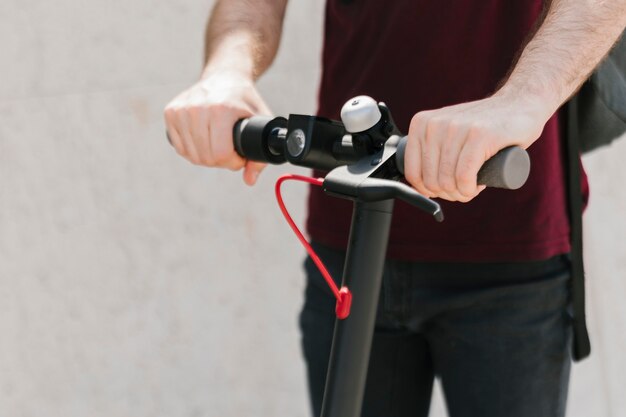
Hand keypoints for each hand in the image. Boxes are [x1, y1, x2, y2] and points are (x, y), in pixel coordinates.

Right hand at [164, 71, 270, 184]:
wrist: (225, 75)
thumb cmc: (245, 100)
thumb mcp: (261, 122)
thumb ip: (260, 154)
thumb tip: (250, 180)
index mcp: (221, 109)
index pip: (221, 154)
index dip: (233, 162)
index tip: (240, 156)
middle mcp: (197, 108)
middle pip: (206, 157)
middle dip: (221, 162)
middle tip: (230, 153)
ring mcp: (181, 109)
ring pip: (191, 155)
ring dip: (207, 158)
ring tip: (219, 147)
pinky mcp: (170, 112)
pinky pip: (180, 148)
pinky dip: (193, 152)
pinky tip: (205, 143)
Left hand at [403, 93, 551, 201]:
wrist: (520, 104)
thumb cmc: (483, 125)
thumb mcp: (446, 131)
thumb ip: (429, 148)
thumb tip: (417, 184)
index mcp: (422, 124)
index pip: (412, 173)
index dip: (427, 190)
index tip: (443, 190)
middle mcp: (435, 124)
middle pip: (431, 180)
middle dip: (448, 194)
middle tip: (464, 189)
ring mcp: (457, 128)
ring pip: (448, 181)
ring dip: (461, 193)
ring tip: (472, 186)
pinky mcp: (480, 135)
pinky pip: (464, 176)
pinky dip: (469, 189)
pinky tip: (477, 186)